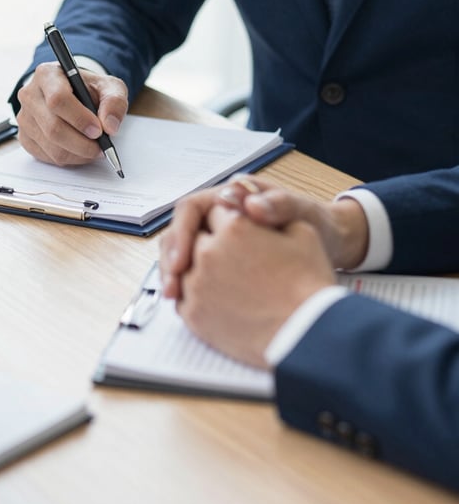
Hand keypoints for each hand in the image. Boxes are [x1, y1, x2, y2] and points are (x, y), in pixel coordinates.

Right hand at [16, 62, 127, 165]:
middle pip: (53, 127)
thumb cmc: (89, 90)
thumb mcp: (109, 87)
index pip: (58, 99)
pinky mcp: (25, 137)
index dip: (79, 119)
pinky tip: (80, 151)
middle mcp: (30, 95)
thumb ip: (114, 102)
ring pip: (51, 146)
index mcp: (47, 75)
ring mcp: (24, 118)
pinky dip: (69, 159)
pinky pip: (47, 156)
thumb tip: (110, 126)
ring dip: (78, 154)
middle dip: (81, 143)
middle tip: (101, 147)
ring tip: (94, 150)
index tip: (98, 130)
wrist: (76, 96)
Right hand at [160, 176, 368, 299]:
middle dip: (171, 260)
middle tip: (172, 288)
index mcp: (229, 197)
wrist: (332, 245)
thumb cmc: (316, 224)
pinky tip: (188, 305)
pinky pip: (196, 273)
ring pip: (183, 255)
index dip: (181, 234)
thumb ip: (278, 205)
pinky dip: (189, 288)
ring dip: (175, 277)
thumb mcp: (301, 213)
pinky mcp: (221, 263)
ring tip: (174, 299)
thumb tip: (250, 205)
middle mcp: (217, 216)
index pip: (190, 210)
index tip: (183, 261)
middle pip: (179, 234)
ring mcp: (217, 240)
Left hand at [175, 205, 335, 368]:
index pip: (216, 211)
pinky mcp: (192, 314)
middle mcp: (208, 253)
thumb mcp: (302, 233)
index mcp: (234, 228)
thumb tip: (252, 208)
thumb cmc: (309, 284)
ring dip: (198, 268)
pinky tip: (214, 298)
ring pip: (184, 267)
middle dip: (209, 242)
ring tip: (224, 280)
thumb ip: (271, 214)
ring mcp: (196, 285)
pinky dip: (193, 294)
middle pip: (195, 237)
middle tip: (231, 257)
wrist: (306, 335)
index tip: (238, 232)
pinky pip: (182, 296)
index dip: (228, 220)